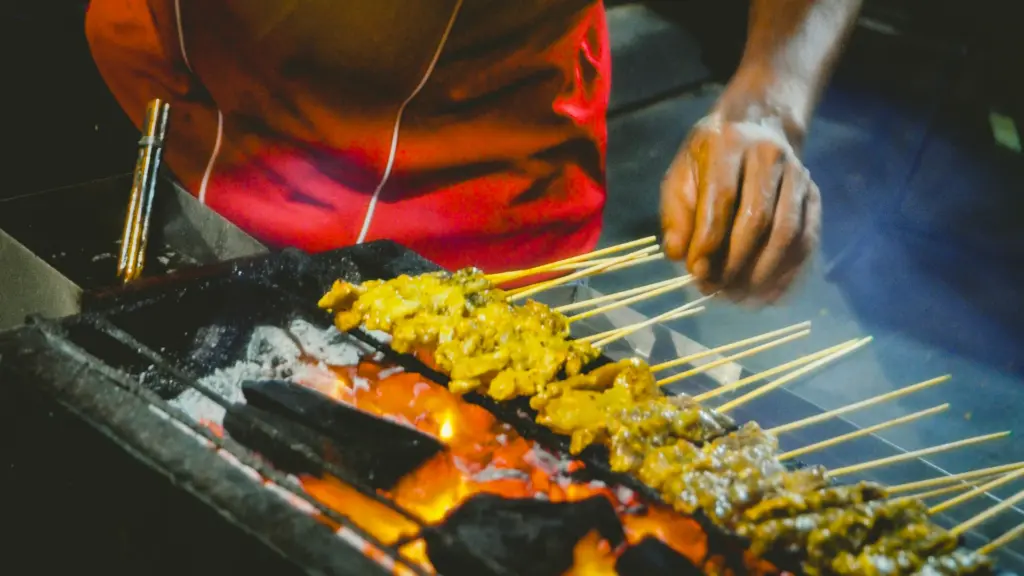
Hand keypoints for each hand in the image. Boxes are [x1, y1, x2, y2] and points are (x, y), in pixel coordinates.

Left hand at [660, 112, 820, 303]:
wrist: (757, 128)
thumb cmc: (708, 161)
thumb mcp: (681, 177)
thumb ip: (676, 214)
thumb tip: (678, 255)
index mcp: (729, 145)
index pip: (722, 198)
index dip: (708, 240)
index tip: (694, 271)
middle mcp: (769, 156)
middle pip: (757, 219)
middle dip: (734, 263)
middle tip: (714, 290)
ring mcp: (798, 176)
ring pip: (787, 233)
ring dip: (762, 274)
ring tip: (738, 297)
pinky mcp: (814, 196)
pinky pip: (807, 240)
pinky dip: (787, 273)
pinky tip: (767, 294)